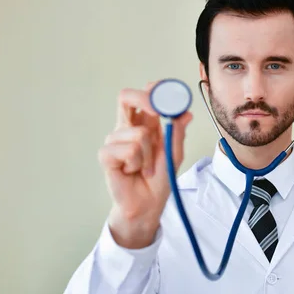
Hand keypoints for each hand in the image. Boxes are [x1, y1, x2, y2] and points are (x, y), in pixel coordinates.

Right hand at [98, 82, 192, 247]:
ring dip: (150, 154)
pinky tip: (133, 171)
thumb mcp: (174, 153)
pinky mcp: (106, 155)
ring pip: (138, 133)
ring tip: (147, 167)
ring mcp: (115, 140)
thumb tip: (186, 113)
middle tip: (159, 111)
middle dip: (144, 99)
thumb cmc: (160, 178)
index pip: (143, 95)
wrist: (149, 204)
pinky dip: (138, 163)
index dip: (154, 89)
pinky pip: (129, 150)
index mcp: (144, 122)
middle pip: (125, 97)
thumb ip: (177, 132)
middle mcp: (128, 127)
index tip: (169, 92)